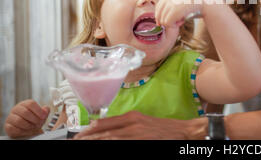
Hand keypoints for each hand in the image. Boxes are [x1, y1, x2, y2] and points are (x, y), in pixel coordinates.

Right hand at [4, 99, 49, 138]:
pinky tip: (27, 131)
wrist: (27, 129)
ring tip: (33, 127)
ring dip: (29, 126)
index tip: (43, 116)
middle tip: (38, 123)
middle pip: (25, 112)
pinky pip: (14, 129)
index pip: (31, 103)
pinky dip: (23, 131)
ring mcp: (11, 117)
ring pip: (19, 121)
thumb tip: (46, 109)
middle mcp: (16, 109)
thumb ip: (45, 110)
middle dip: (34, 119)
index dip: (39, 111)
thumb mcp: (41, 114)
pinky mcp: (8, 126)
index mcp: (25, 104)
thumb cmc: (34, 120)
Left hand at [73, 111, 205, 139]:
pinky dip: (110, 144)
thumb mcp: (143, 122)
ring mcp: (136, 133)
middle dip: (89, 137)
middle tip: (76, 140)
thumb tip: (107, 129)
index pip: (106, 122)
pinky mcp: (142, 141)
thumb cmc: (163, 128)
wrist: (183, 131)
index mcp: (132, 116)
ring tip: (84, 143)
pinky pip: (122, 144)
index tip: (80, 134)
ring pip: (111, 139)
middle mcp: (132, 123)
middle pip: (105, 132)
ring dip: (96, 141)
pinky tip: (103, 145)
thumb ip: (126, 124)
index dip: (91, 129)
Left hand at [155, 0, 210, 26]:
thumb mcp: (179, 0)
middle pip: (158, 16)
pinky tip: (183, 21)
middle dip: (166, 20)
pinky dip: (175, 25)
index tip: (168, 20)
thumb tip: (160, 21)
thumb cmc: (192, 1)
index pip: (158, 8)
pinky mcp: (173, 12)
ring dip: (172, 23)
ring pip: (163, 21)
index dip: (160, 16)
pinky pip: (168, 23)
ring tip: (181, 20)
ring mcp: (170, 5)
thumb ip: (170, 6)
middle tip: (177, 20)